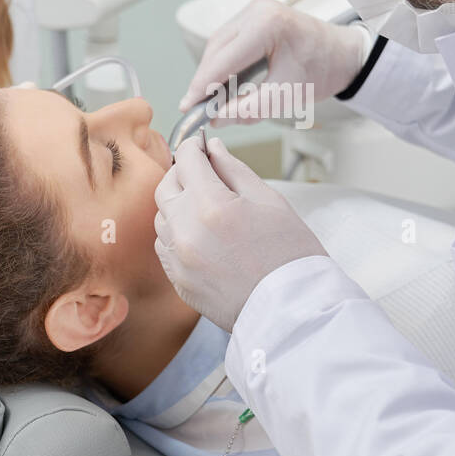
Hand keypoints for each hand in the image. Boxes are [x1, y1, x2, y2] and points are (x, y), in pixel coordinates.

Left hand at [153, 134, 326, 330]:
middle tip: (203, 172)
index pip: (187, 160)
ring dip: (178, 204)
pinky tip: (200, 234)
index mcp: (211, 205)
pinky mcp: (178, 280)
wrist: (292, 308)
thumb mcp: (269, 200)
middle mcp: (186, 230)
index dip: (195, 147)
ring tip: (205, 206)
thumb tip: (212, 149)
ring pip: (162, 217)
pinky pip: (165, 246)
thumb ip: (234, 169)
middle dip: (182, 173)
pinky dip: (176, 233)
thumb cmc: (290, 254)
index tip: (201, 146)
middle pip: (166, 186)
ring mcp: (178, 258)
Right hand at [178, 0, 371, 124]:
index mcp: (267, 25)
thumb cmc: (322, 71)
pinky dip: (222, 62)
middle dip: (204, 80)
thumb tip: (215, 118)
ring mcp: (255, 9)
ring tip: (207, 100)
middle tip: (194, 109)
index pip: (224, 59)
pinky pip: (228, 40)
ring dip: (211, 72)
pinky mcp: (255, 14)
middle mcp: (257, 10)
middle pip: (216, 49)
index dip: (202, 86)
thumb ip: (248, 109)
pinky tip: (221, 83)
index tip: (187, 107)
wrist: (344, 54)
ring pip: (218, 44)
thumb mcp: (285, 96)